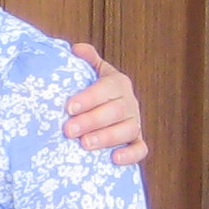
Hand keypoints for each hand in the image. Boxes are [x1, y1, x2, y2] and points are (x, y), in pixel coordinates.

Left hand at [63, 42, 147, 164]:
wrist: (102, 108)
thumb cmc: (91, 90)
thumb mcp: (89, 72)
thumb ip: (86, 59)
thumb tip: (76, 49)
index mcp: (117, 83)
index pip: (106, 88)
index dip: (89, 98)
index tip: (69, 107)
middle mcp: (129, 102)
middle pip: (115, 111)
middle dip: (91, 121)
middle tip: (68, 130)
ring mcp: (134, 122)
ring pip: (128, 130)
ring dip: (106, 138)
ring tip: (85, 144)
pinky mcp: (136, 141)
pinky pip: (140, 149)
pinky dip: (130, 155)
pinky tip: (114, 159)